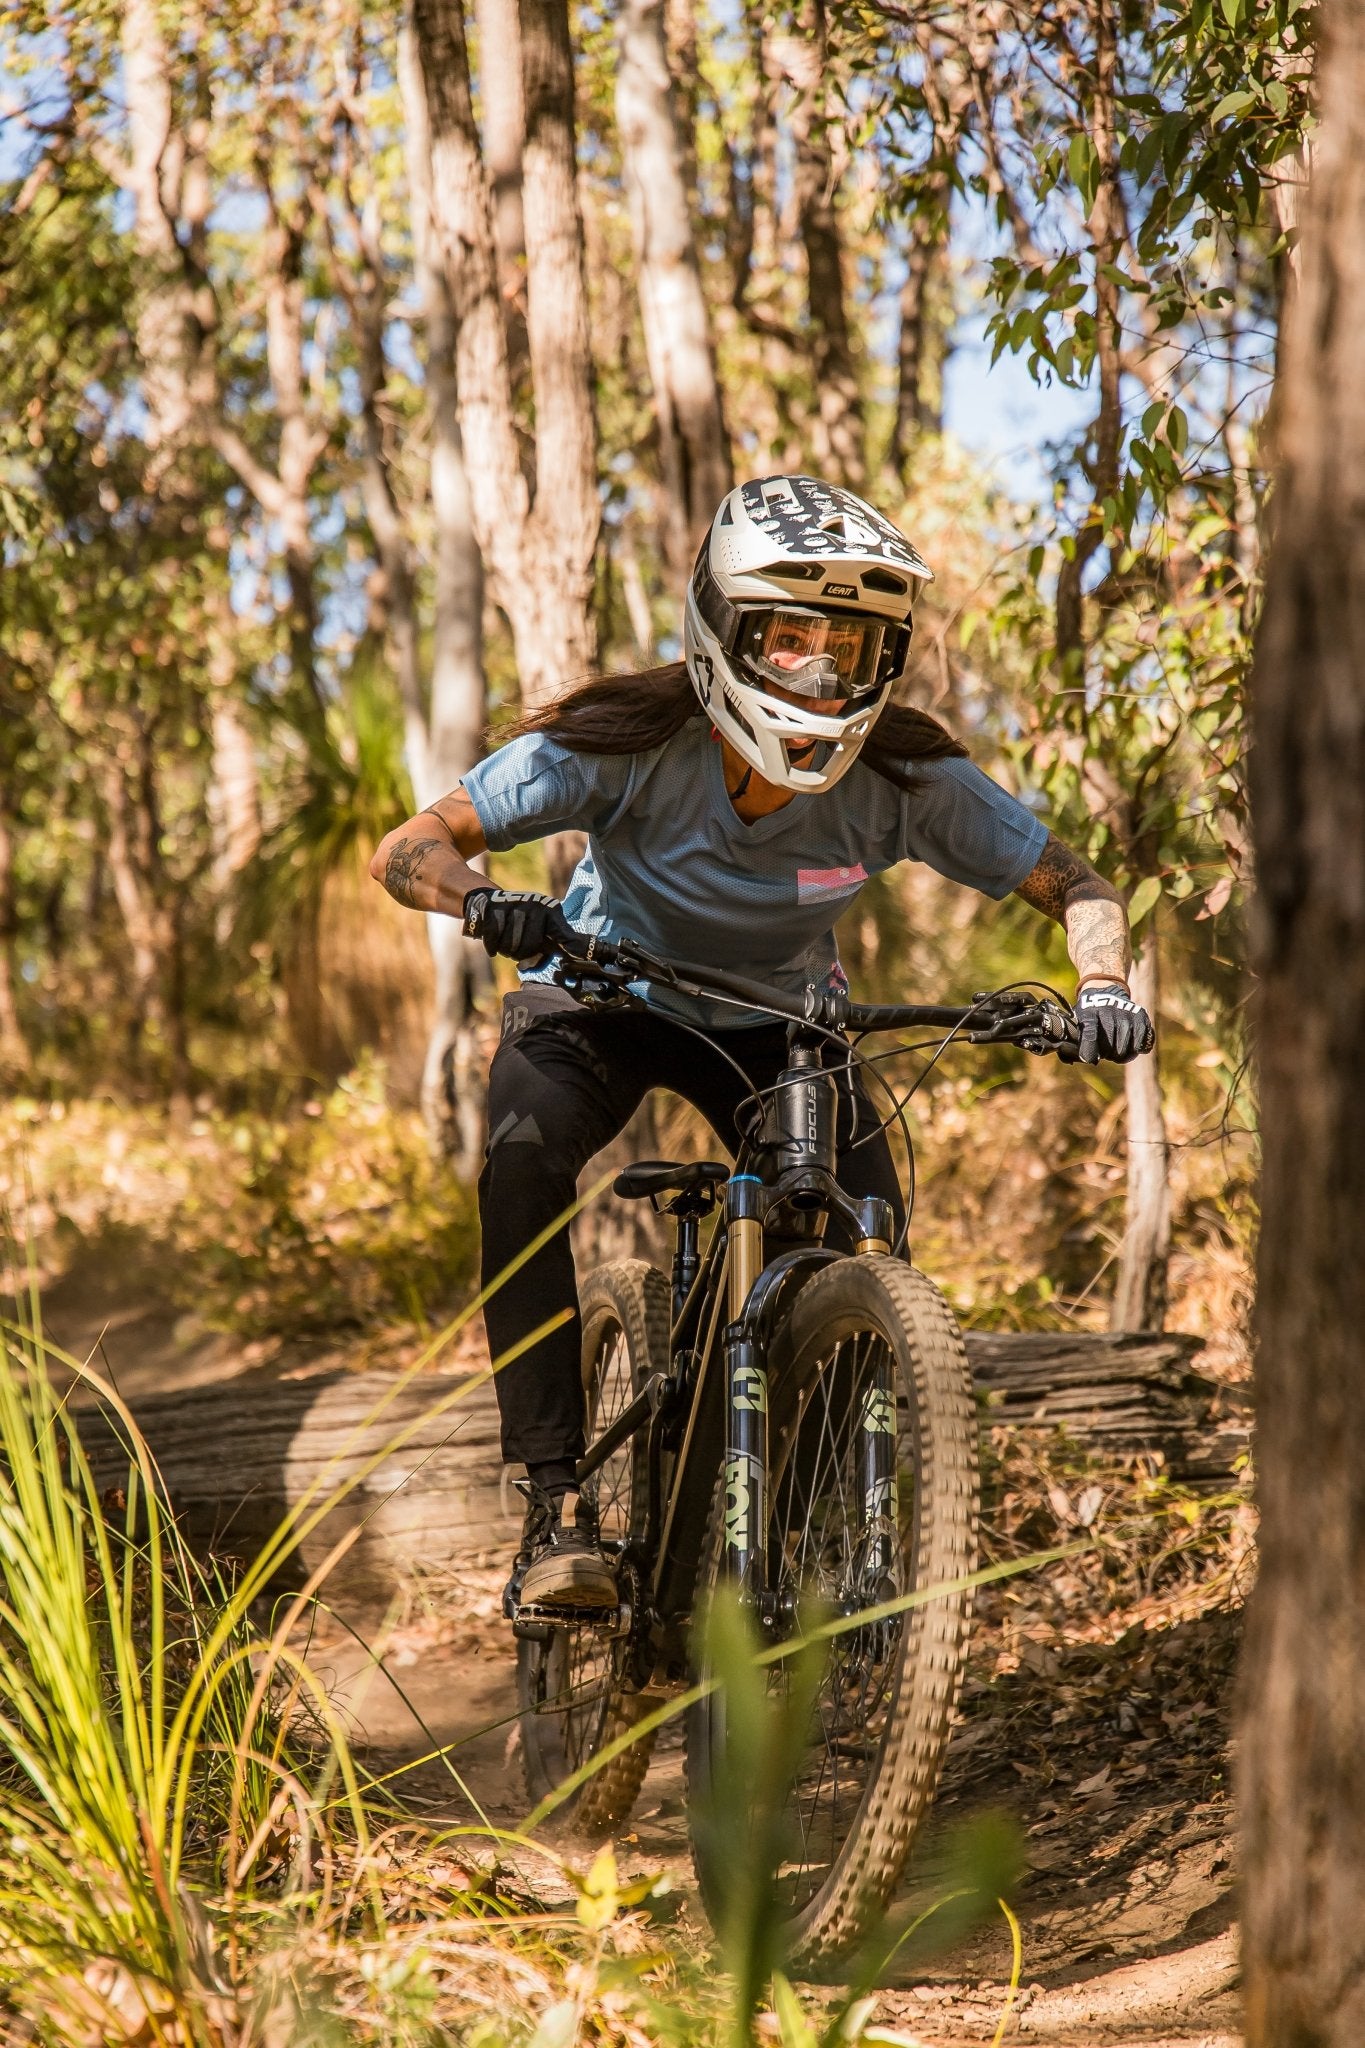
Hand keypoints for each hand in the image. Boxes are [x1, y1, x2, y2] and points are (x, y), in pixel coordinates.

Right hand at [462, 887, 576, 965]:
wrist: (489, 903)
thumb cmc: (521, 923)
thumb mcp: (542, 928)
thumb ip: (558, 943)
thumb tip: (582, 956)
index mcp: (551, 911)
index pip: (564, 937)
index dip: (575, 948)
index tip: (586, 955)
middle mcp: (536, 906)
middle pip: (531, 948)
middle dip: (521, 954)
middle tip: (517, 945)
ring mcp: (514, 905)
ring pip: (511, 947)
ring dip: (505, 949)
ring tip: (505, 938)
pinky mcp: (493, 909)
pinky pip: (494, 941)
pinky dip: (492, 946)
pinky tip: (494, 940)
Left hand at [1075, 981, 1154, 1063]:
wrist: (1106, 993)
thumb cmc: (1090, 1014)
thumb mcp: (1077, 1021)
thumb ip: (1076, 1040)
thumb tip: (1079, 1059)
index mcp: (1090, 1013)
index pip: (1090, 1035)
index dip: (1089, 1050)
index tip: (1089, 1059)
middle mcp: (1110, 1012)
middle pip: (1110, 1049)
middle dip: (1106, 1054)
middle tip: (1105, 1050)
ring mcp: (1127, 1015)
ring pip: (1125, 1051)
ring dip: (1120, 1055)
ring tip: (1115, 1048)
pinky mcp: (1141, 1018)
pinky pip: (1141, 1046)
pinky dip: (1136, 1050)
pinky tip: (1129, 1044)